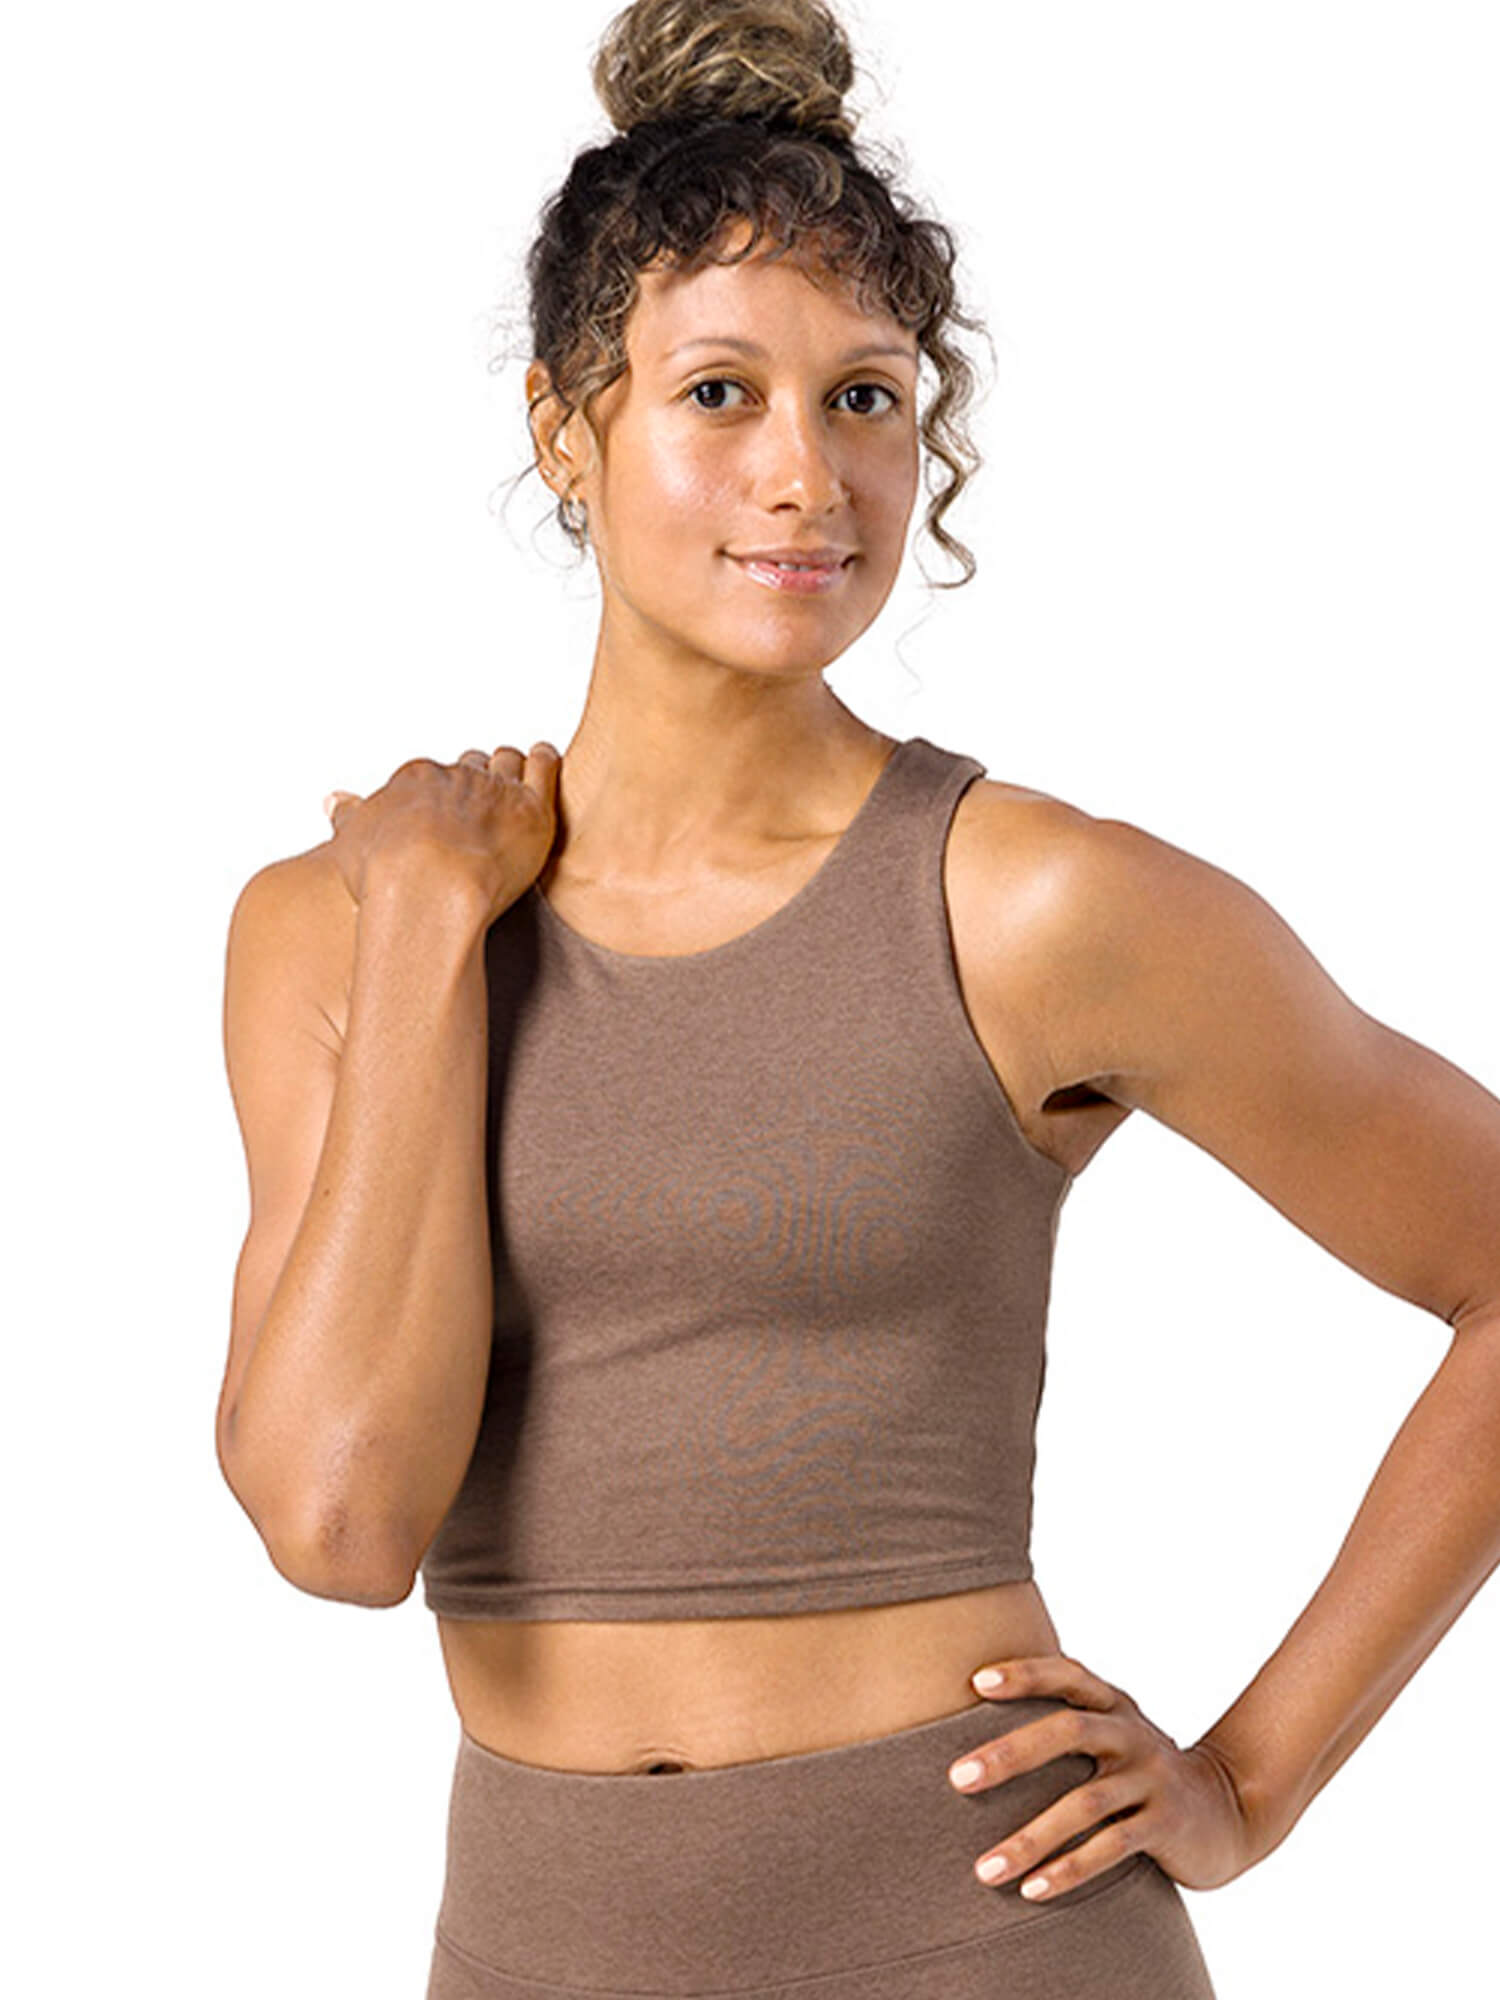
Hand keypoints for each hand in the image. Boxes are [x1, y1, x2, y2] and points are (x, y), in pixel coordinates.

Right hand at [324, 742, 560, 921]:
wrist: (425, 890)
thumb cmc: (386, 878)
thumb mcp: (352, 845)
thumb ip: (349, 819)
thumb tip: (334, 801)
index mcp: (415, 780)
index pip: (433, 776)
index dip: (442, 794)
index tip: (447, 813)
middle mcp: (455, 776)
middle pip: (472, 767)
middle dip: (477, 782)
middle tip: (485, 804)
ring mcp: (495, 788)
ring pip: (508, 762)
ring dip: (512, 769)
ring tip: (518, 779)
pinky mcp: (532, 807)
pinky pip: (543, 766)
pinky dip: (544, 761)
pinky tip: (543, 762)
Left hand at [948, 1652, 1258, 1902]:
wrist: (1228, 1808)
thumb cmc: (1141, 1769)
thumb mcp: (1113, 1733)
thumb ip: (1065, 1723)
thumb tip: (977, 1720)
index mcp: (1113, 1704)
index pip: (1067, 1676)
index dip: (1025, 1674)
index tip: (976, 1683)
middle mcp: (1131, 1733)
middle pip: (1068, 1731)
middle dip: (1010, 1754)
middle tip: (957, 1778)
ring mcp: (1151, 1778)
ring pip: (1084, 1803)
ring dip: (1030, 1837)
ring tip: (985, 1868)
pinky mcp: (1166, 1825)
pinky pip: (1111, 1848)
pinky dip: (1069, 1869)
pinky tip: (1032, 1889)